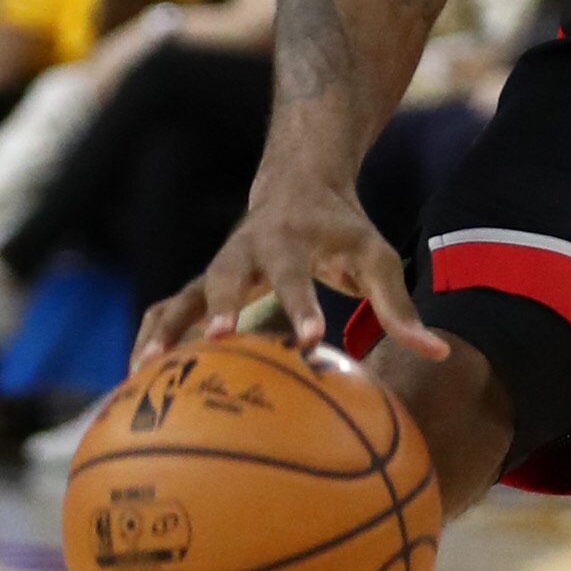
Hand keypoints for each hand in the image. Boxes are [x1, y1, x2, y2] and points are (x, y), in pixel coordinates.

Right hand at [136, 173, 445, 361]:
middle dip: (219, 307)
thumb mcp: (376, 258)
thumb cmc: (343, 231)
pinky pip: (167, 313)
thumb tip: (436, 356)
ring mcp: (216, 268)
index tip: (309, 340)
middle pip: (224, 276)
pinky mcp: (200, 287)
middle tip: (215, 341)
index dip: (301, 305)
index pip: (296, 273)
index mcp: (291, 240)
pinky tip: (133, 387)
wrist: (296, 184)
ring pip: (180, 296)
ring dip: (162, 331)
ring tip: (141, 373)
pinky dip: (150, 342)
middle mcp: (245, 251)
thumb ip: (399, 307)